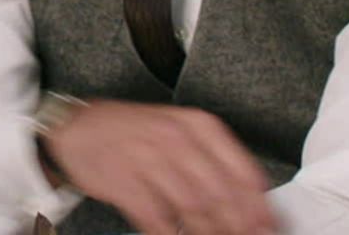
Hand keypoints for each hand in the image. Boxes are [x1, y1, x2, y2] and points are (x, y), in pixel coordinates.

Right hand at [46, 99, 272, 234]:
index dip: (260, 208)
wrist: (77, 125)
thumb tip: (250, 205)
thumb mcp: (179, 132)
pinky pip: (158, 219)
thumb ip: (214, 163)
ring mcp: (148, 159)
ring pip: (194, 209)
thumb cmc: (134, 133)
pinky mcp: (124, 182)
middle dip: (240, 228)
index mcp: (198, 126)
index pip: (243, 172)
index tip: (270, 228)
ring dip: (210, 234)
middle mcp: (176, 139)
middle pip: (221, 195)